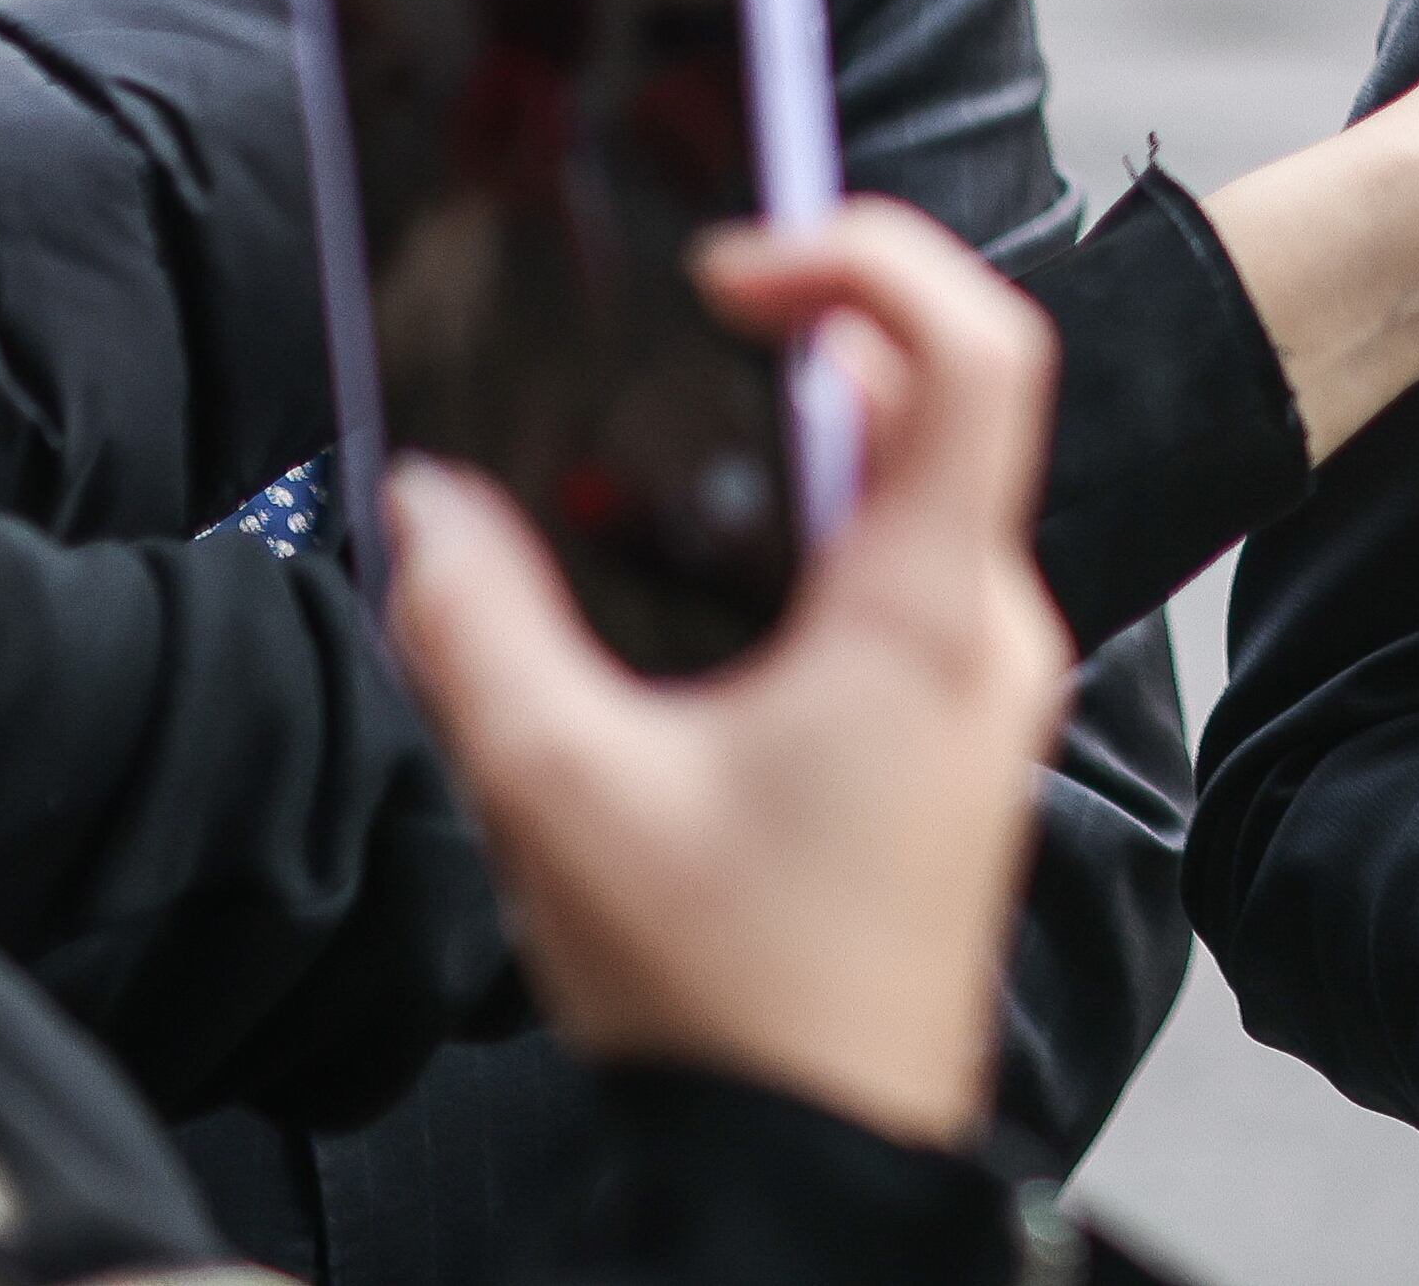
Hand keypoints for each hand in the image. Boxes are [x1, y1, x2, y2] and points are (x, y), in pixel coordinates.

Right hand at [384, 202, 1069, 1150]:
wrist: (817, 1159)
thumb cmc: (731, 1000)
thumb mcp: (558, 793)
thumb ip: (477, 629)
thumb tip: (428, 509)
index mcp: (931, 617)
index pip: (981, 352)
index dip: (873, 259)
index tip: (740, 263)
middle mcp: (990, 634)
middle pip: (940, 404)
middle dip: (813, 338)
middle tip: (688, 324)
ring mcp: (985, 685)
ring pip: (919, 493)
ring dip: (804, 442)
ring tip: (671, 446)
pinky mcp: (954, 734)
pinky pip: (907, 573)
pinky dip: (817, 530)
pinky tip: (706, 574)